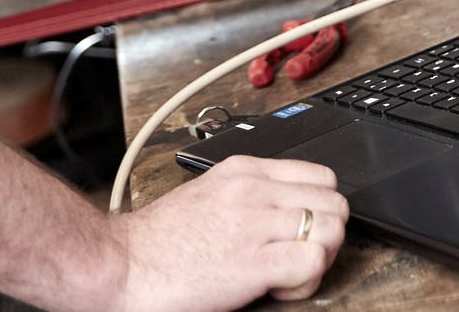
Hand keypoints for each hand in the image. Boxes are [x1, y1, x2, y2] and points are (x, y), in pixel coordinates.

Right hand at [108, 155, 349, 310]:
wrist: (123, 264)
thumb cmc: (159, 239)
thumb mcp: (208, 193)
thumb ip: (247, 193)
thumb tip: (283, 208)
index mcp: (244, 170)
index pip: (321, 176)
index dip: (320, 208)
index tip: (301, 230)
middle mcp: (254, 191)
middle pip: (335, 203)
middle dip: (326, 236)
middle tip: (298, 256)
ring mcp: (255, 224)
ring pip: (333, 229)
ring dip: (320, 259)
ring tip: (288, 273)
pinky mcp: (254, 263)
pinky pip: (314, 262)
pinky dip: (306, 282)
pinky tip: (278, 287)